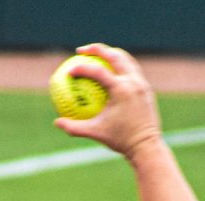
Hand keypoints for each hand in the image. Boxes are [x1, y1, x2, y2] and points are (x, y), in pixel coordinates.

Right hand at [55, 42, 162, 158]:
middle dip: (96, 49)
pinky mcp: (146, 89)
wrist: (147, 147)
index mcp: (121, 89)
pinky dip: (120, 67)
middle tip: (81, 51)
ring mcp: (141, 84)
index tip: (69, 71)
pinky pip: (132, 71)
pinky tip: (110, 72)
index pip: (98, 71)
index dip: (81, 68)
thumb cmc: (121, 140)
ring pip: (125, 60)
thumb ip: (75, 127)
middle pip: (114, 56)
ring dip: (110, 54)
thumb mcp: (96, 133)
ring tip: (97, 56)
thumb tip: (57, 122)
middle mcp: (133, 82)